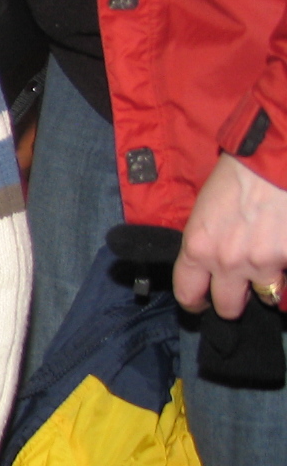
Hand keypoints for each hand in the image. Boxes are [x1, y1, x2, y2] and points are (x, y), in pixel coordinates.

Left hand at [173, 153, 286, 318]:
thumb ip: (205, 244)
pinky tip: (284, 251)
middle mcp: (228, 262)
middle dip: (234, 301)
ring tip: (270, 262)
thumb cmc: (239, 176)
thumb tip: (211, 266)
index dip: (195, 301)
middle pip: (228, 307)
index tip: (201, 301)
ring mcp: (263, 263)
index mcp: (198, 249)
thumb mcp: (205, 212)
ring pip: (267, 296)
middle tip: (241, 291)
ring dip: (269, 284)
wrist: (274, 159)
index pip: (188, 293)